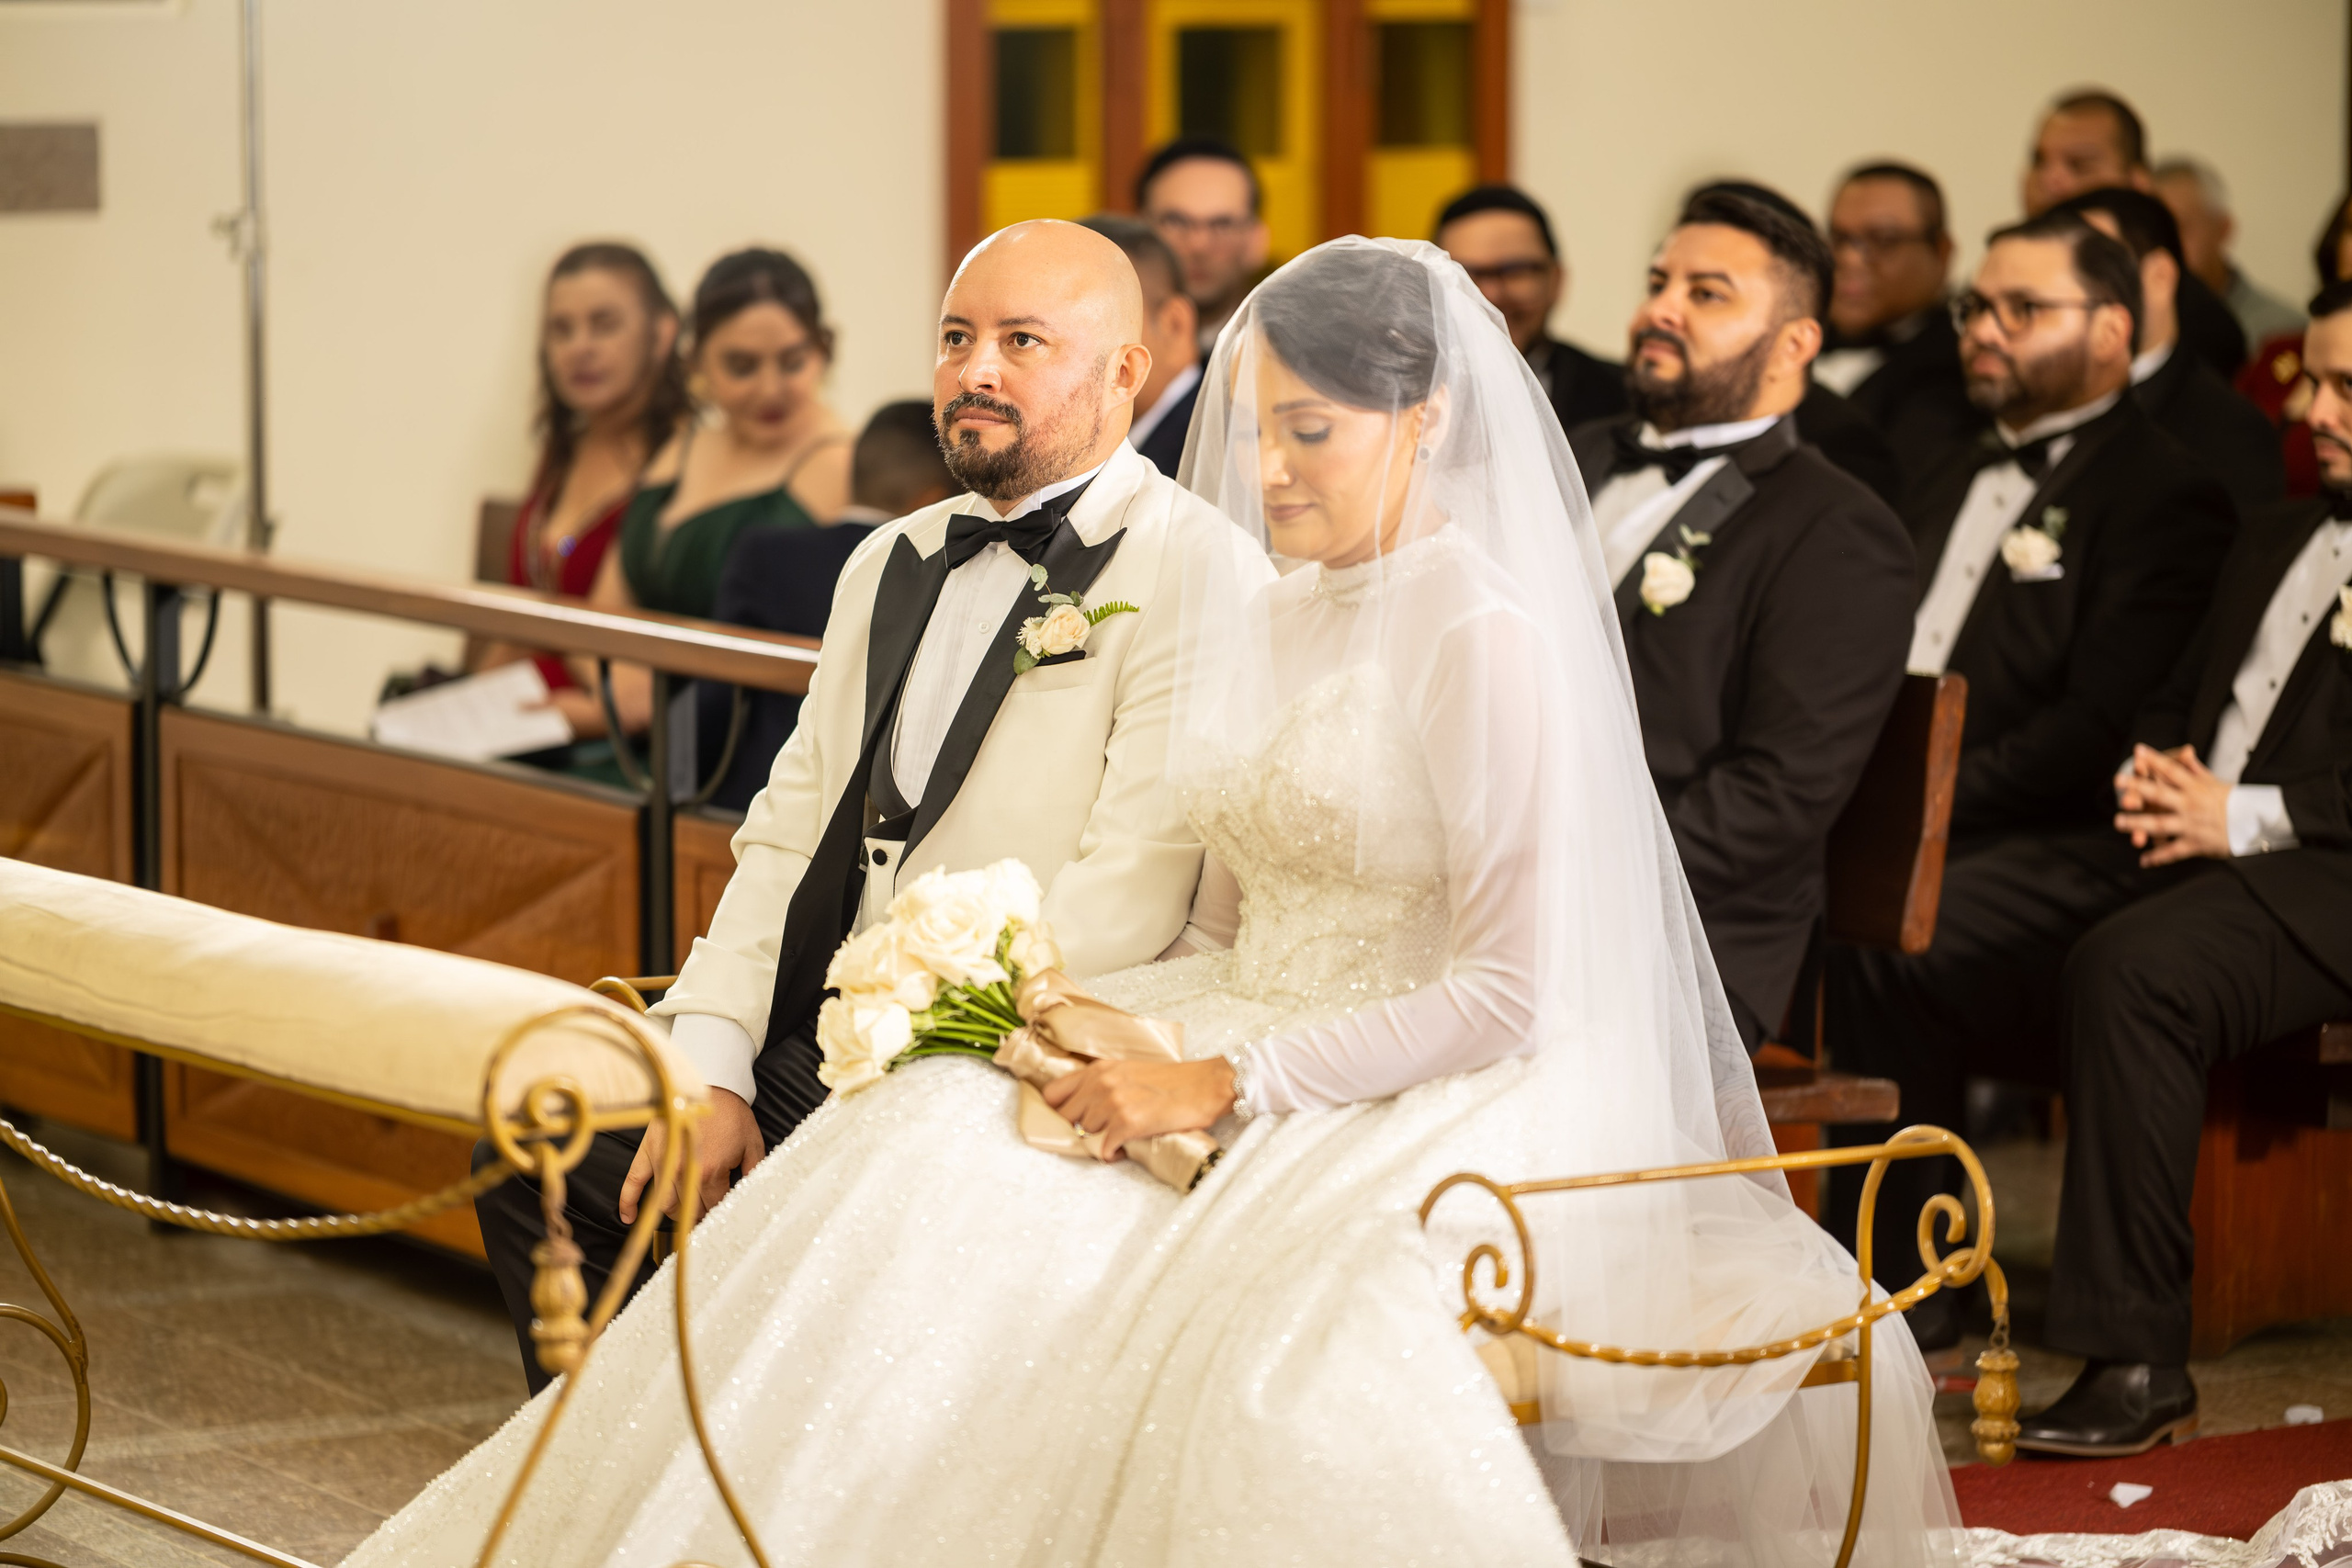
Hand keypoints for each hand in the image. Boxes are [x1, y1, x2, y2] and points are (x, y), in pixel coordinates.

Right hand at [618, 1087, 762, 1223]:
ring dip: (675, 1213)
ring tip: (684, 1213)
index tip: (722, 1212)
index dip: (718, 1212)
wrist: (709, 1083)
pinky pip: (633, 1182)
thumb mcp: (752, 1143)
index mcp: (710, 1173)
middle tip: (705, 1213)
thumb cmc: (731, 1112)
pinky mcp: (647, 1152)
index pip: (712, 1207)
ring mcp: (663, 1163)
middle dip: (698, 1215)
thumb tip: (749, 1193)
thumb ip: (752, 1172)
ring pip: (665, 1203)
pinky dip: (629, 1203)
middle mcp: (683, 1172)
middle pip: (688, 1209)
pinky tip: (630, 1218)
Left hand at [1041, 1058, 1235, 1161]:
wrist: (1206, 1085)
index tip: (1068, 1119)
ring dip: (1098, 1141)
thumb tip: (1083, 1106)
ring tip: (1116, 1139)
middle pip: (1065, 1118)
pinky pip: (1104, 1149)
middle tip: (1096, 1133)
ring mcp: (1114, 1103)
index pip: (1052, 1093)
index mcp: (1099, 1069)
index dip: (1057, 1110)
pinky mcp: (1128, 1123)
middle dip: (1078, 1129)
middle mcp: (1102, 1083)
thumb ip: (1102, 1083)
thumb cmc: (1172, 1080)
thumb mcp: (1129, 1070)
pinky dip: (1112, 1154)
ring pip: (1085, 1134)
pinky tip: (1123, 1149)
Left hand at [2112, 743, 2232, 865]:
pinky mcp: (2196, 843)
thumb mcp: (2216, 782)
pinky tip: (2143, 860)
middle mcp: (2191, 804)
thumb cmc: (2234, 801)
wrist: (2257, 823)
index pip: (2172, 770)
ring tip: (2118, 822)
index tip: (2137, 750)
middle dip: (2137, 788)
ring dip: (2137, 824)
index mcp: (2196, 787)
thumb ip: (2195, 770)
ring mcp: (2192, 824)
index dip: (2154, 759)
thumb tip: (2185, 751)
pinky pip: (2173, 851)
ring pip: (2160, 824)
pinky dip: (2158, 857)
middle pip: (2159, 794)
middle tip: (2117, 782)